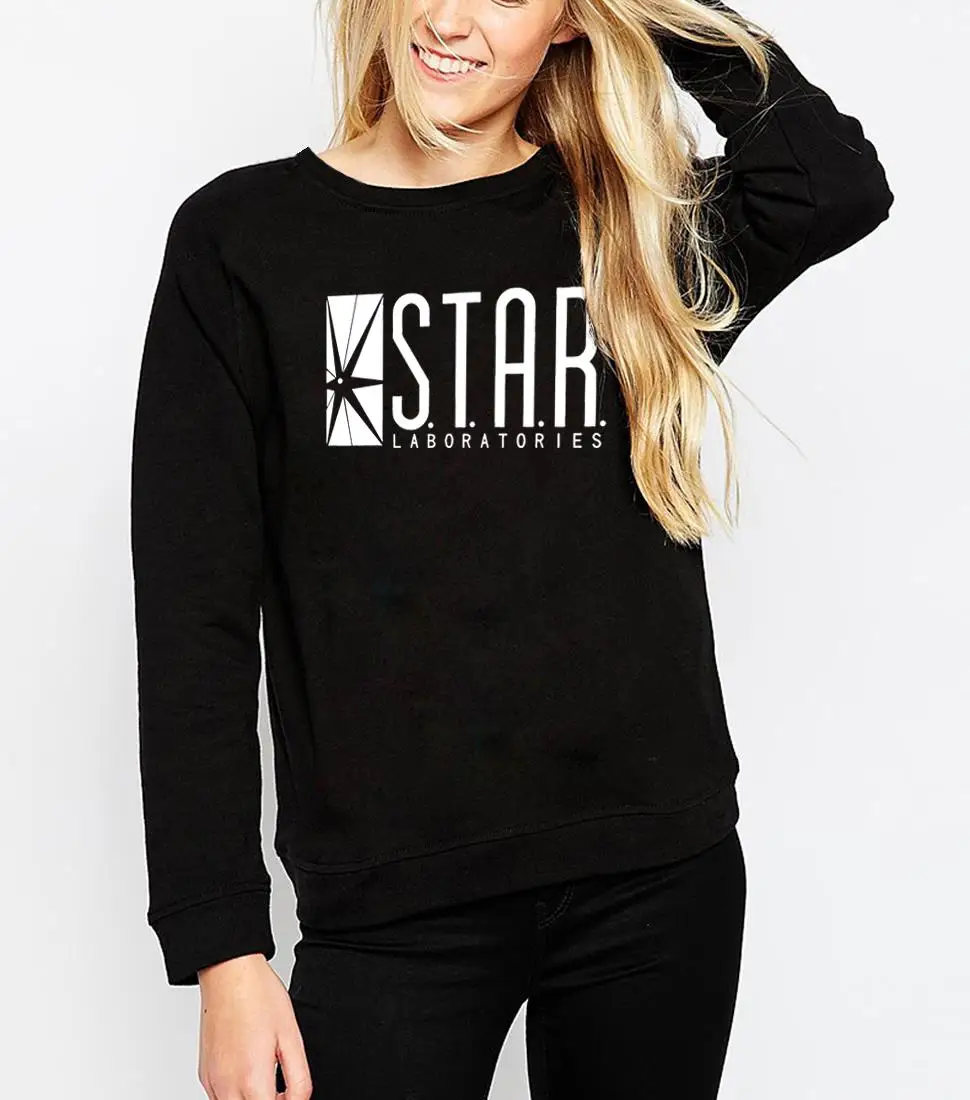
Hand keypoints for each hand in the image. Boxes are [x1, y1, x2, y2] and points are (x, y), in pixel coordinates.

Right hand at [197, 953, 311, 1099]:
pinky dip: (236, 1096)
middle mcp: (226, 1086)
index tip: (290, 1096)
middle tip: (281, 1091)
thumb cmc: (259, 996)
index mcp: (252, 1080)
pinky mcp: (204, 1074)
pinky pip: (219, 1099)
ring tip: (267, 1082)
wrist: (229, 972)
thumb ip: (299, 1079)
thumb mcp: (292, 1037)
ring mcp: (211, 1081)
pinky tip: (249, 1074)